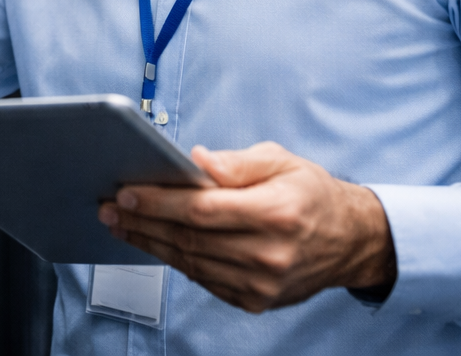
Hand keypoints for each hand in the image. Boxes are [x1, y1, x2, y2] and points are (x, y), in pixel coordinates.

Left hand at [97, 141, 395, 313]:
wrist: (350, 241)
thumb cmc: (312, 193)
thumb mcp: (282, 160)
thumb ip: (237, 162)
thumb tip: (195, 160)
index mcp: (276, 213)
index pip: (202, 209)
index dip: (159, 202)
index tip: (126, 193)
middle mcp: (269, 254)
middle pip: (190, 239)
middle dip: (143, 222)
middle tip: (109, 208)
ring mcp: (262, 284)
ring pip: (191, 262)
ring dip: (151, 243)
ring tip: (121, 224)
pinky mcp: (256, 301)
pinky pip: (204, 279)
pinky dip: (176, 260)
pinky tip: (155, 243)